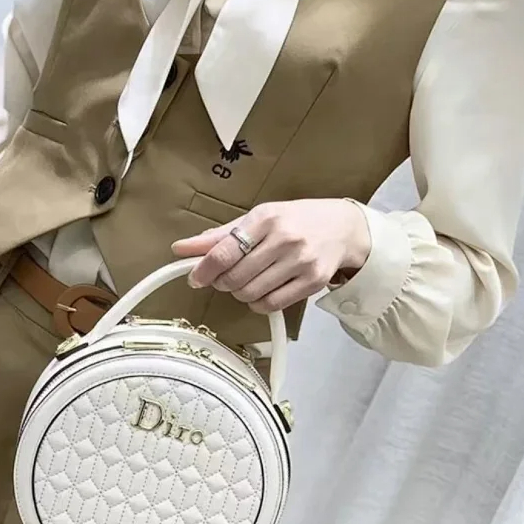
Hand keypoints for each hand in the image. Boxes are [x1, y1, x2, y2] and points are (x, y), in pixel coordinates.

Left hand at [171, 198, 370, 313]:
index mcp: (266, 218)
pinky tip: (261, 292)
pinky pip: (271, 304)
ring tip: (246, 282)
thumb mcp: (258, 219)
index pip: (225, 251)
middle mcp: (285, 239)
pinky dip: (258, 304)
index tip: (195, 277)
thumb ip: (220, 236)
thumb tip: (180, 248)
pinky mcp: (313, 282)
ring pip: (251, 293)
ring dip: (240, 293)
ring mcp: (301, 262)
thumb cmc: (294, 221)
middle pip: (235, 277)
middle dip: (222, 283)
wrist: (343, 228)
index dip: (204, 270)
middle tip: (226, 278)